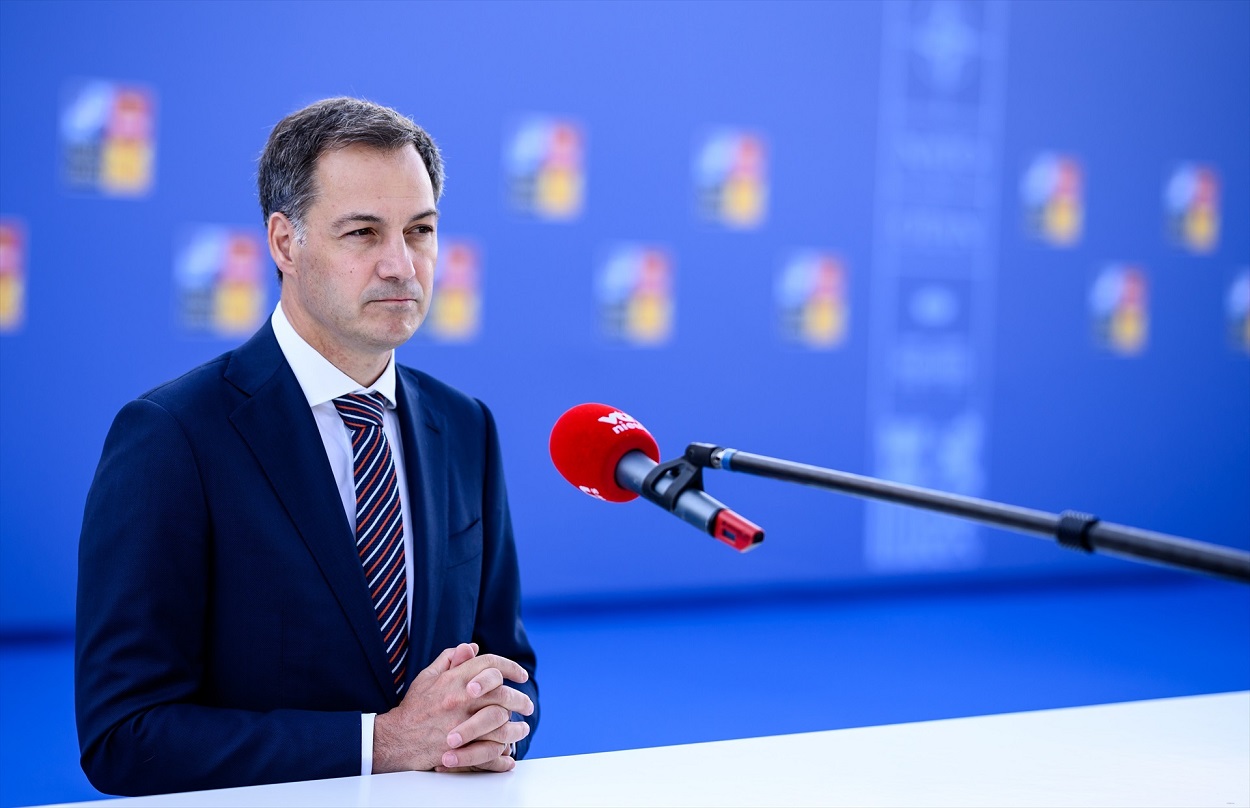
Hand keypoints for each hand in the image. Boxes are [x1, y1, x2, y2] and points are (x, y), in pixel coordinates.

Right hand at [372, 643, 533, 773]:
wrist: (397, 739)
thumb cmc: (414, 707)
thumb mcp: (428, 677)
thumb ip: (451, 659)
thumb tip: (472, 647)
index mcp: (454, 679)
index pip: (490, 664)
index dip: (510, 667)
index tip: (521, 675)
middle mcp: (461, 699)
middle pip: (503, 694)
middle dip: (521, 700)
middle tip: (527, 705)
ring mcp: (462, 724)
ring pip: (502, 724)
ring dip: (517, 728)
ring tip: (522, 729)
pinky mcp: (461, 748)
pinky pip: (491, 750)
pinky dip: (503, 754)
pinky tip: (509, 753)